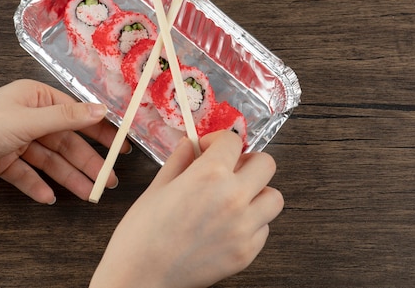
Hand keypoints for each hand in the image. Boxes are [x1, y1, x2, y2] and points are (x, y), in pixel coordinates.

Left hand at [0, 79, 129, 202]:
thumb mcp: (29, 121)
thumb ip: (68, 117)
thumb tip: (101, 109)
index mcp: (34, 97)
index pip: (75, 113)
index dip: (99, 131)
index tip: (120, 146)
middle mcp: (26, 115)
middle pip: (64, 140)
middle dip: (86, 161)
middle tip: (109, 179)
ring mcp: (15, 138)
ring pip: (50, 160)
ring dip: (68, 177)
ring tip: (88, 194)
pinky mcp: (3, 160)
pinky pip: (28, 173)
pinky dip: (38, 185)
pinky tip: (48, 197)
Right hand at [90, 131, 283, 287]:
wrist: (140, 276)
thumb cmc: (142, 235)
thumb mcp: (157, 187)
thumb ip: (179, 161)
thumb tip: (189, 145)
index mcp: (209, 175)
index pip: (233, 140)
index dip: (219, 140)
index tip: (209, 148)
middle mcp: (233, 198)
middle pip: (266, 164)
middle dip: (247, 161)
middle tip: (230, 169)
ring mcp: (243, 227)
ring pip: (274, 197)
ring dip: (258, 193)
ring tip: (235, 198)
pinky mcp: (246, 253)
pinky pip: (264, 228)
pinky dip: (252, 223)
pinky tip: (230, 224)